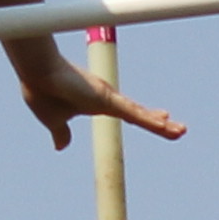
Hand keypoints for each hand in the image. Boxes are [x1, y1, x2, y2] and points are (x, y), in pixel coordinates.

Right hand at [15, 46, 184, 150]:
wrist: (36, 72)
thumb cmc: (42, 91)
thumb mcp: (53, 120)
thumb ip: (61, 132)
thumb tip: (60, 146)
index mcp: (96, 104)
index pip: (126, 114)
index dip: (145, 118)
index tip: (161, 119)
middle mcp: (107, 99)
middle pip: (139, 114)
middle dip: (158, 122)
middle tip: (178, 128)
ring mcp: (109, 98)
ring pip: (141, 115)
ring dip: (161, 125)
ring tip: (181, 131)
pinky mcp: (108, 99)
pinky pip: (134, 112)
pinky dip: (150, 120)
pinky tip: (166, 123)